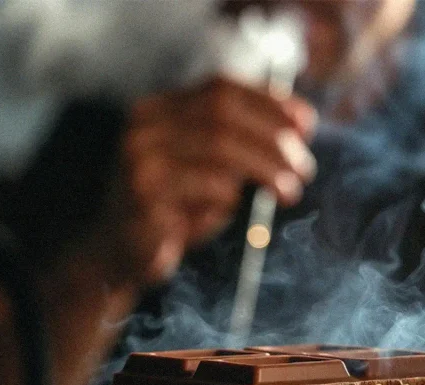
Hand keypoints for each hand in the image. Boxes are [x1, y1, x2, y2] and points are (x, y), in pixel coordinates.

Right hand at [119, 76, 316, 282]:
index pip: (221, 88)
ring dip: (264, 168)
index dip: (269, 102)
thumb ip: (240, 144)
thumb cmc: (173, 212)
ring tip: (288, 191)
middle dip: (273, 138)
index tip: (305, 124)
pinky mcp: (143, 195)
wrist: (119, 256)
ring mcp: (139, 158)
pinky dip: (230, 195)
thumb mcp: (208, 170)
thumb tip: (300, 124)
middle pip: (224, 113)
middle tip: (303, 167)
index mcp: (159, 109)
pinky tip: (236, 207)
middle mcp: (144, 125)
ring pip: (219, 146)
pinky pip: (205, 186)